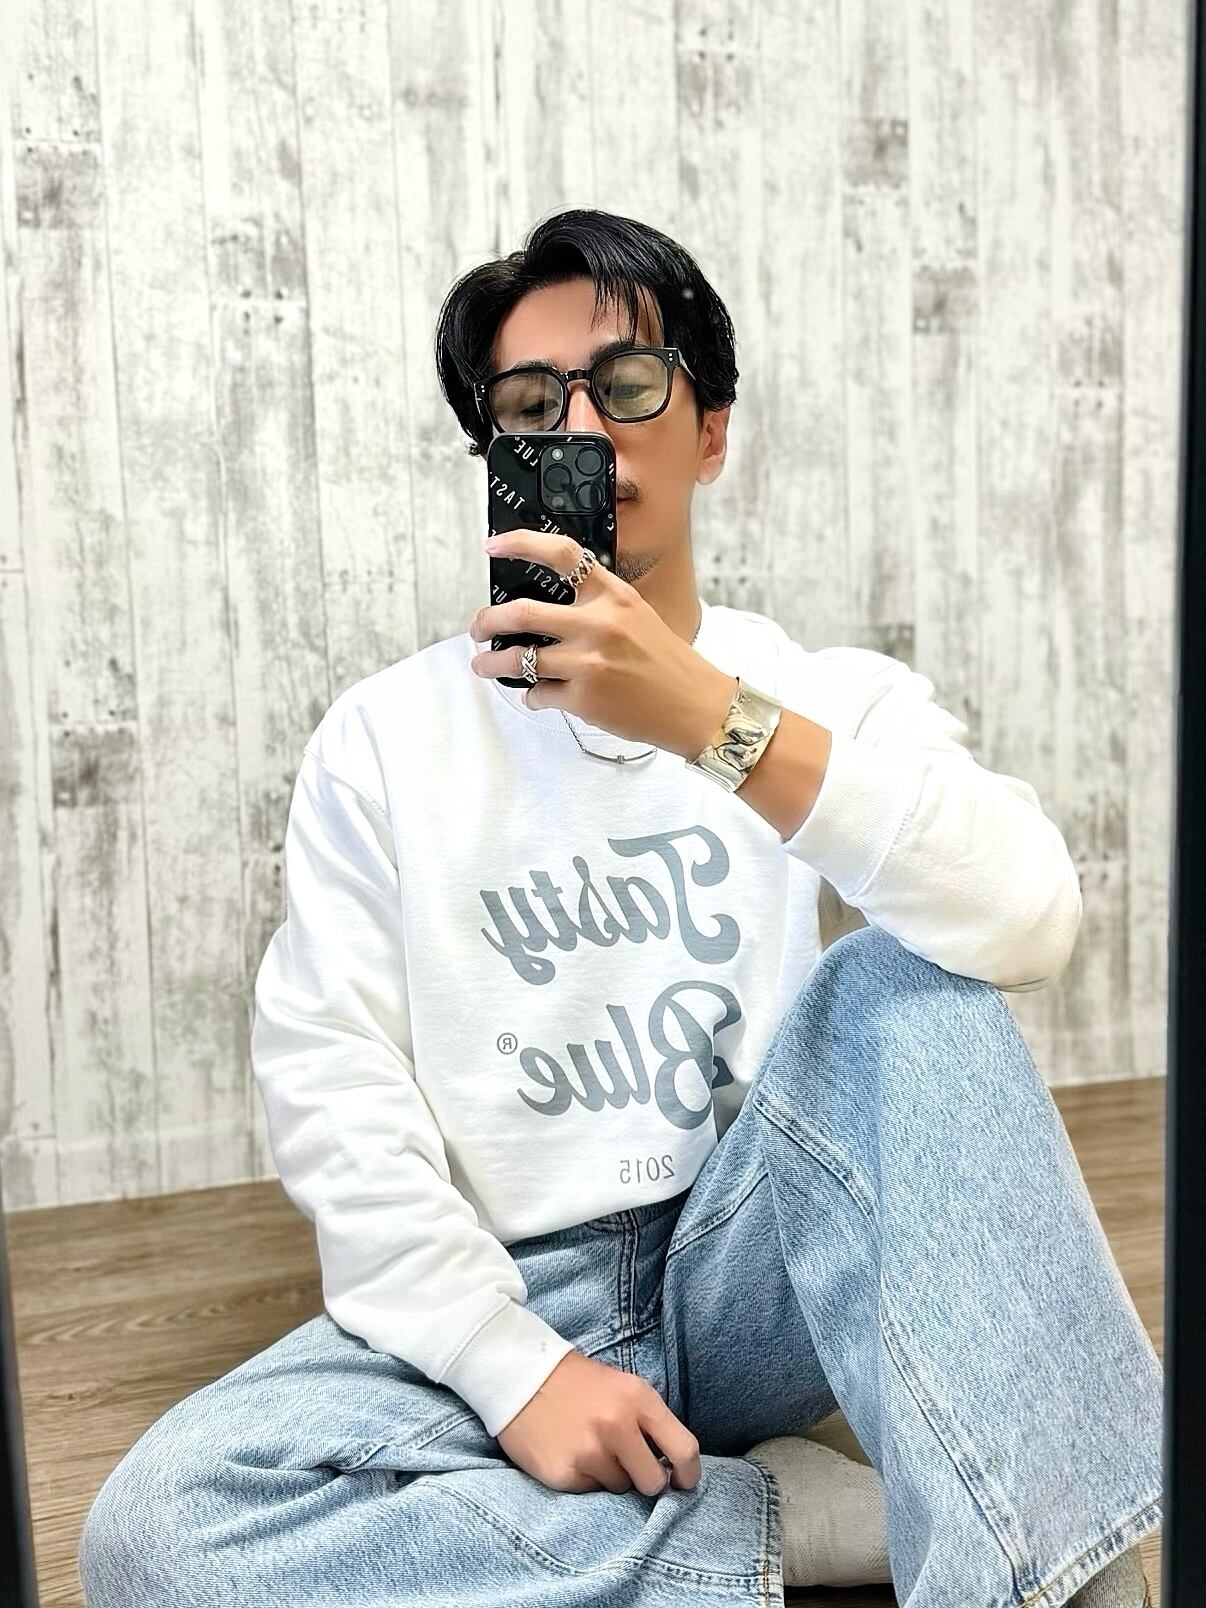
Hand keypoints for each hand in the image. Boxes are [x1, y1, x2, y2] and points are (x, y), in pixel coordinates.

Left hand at [469, 526, 735, 759]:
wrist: (693, 704)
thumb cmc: (666, 661)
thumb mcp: (636, 614)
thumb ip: (596, 603)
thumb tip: (547, 607)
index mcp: (612, 596)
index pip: (561, 555)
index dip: (520, 544)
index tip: (493, 547)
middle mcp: (598, 625)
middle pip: (520, 612)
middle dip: (486, 621)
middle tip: (478, 627)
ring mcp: (588, 663)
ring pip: (518, 659)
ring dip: (491, 663)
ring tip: (484, 664)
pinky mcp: (583, 699)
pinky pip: (538, 694)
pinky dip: (530, 696)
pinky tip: (535, 696)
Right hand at [495, 1349, 701, 1494]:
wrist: (520, 1375)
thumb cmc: (579, 1383)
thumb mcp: (623, 1387)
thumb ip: (649, 1422)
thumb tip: (674, 1465)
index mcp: (638, 1399)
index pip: (684, 1450)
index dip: (689, 1474)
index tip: (683, 1482)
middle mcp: (617, 1426)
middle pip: (653, 1482)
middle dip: (645, 1479)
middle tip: (628, 1465)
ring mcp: (589, 1452)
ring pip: (619, 1489)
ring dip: (610, 1475)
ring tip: (588, 1447)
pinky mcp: (564, 1474)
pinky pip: (590, 1491)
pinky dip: (584, 1478)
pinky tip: (569, 1452)